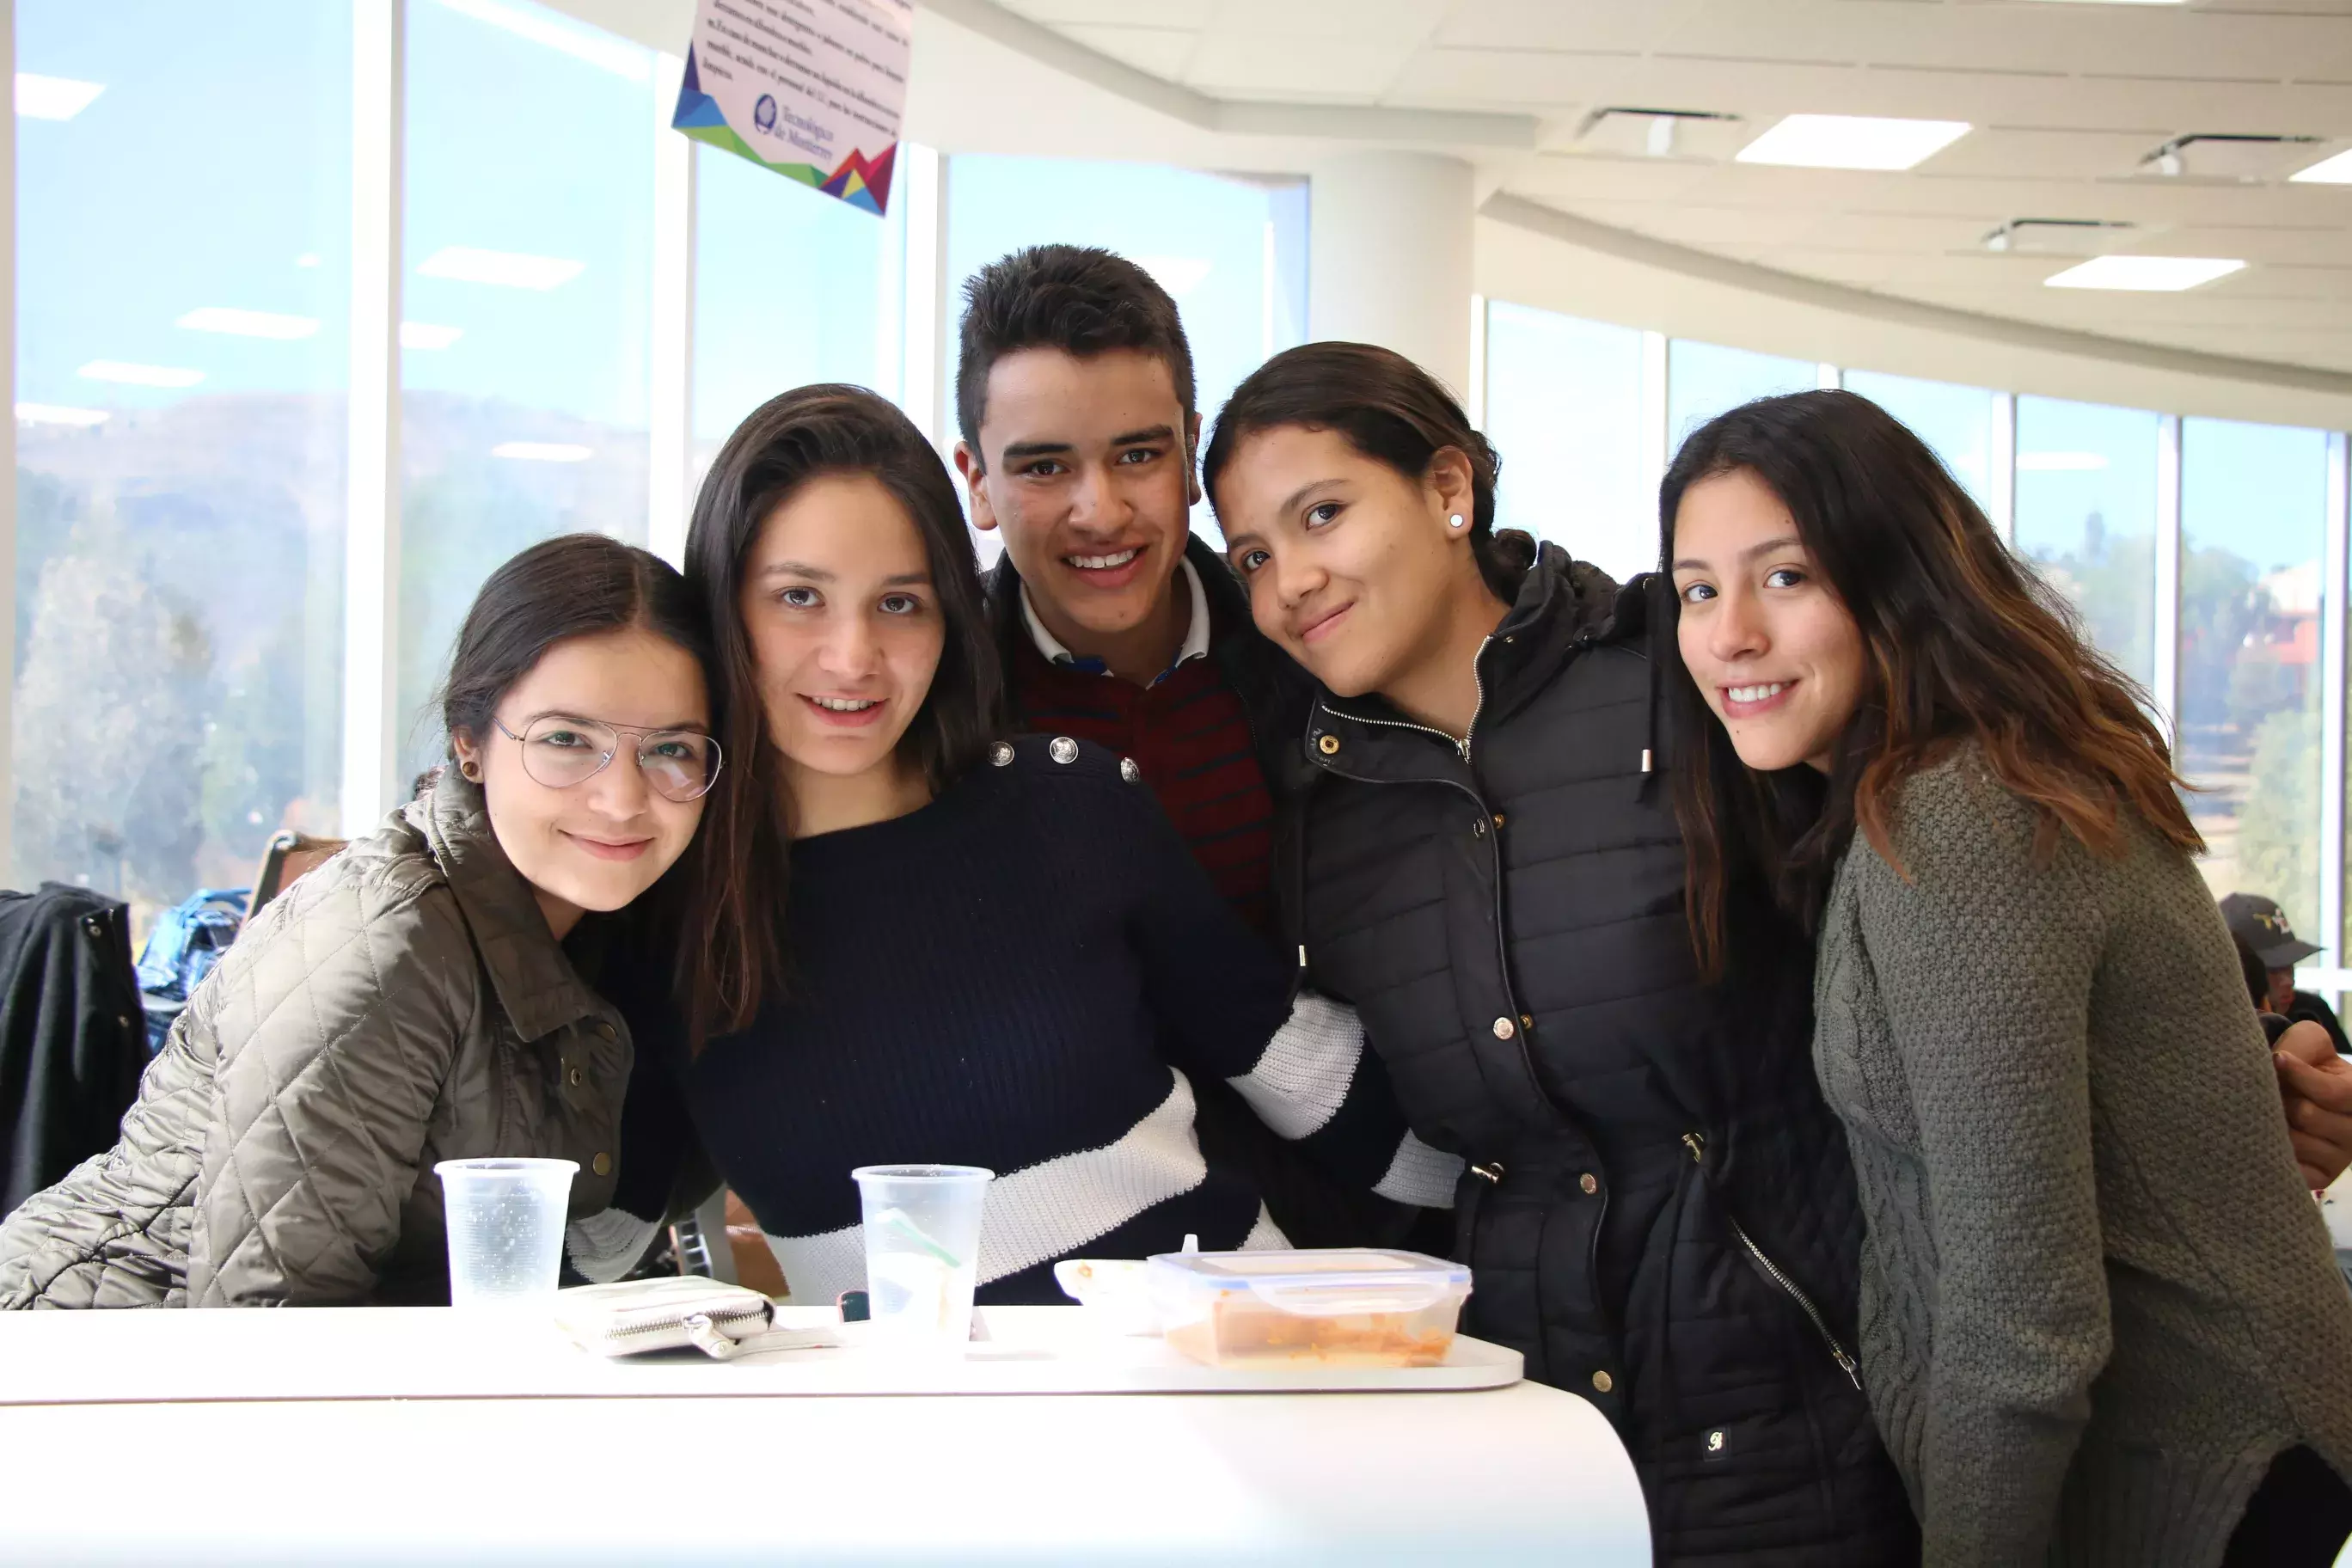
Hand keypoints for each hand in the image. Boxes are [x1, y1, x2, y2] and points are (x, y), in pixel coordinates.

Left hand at [2273, 1022, 2351, 1190]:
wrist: (2297, 1092)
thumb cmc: (2305, 1063)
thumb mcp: (2310, 1043)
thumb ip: (2302, 1046)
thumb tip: (2280, 1061)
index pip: (2333, 1093)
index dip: (2300, 1075)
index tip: (2277, 1058)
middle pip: (2307, 1116)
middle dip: (2282, 1098)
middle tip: (2274, 1091)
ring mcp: (2340, 1159)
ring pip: (2294, 1141)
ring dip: (2271, 1123)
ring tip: (2271, 1112)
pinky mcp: (2320, 1178)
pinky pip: (2291, 1168)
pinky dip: (2272, 1150)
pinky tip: (2267, 1135)